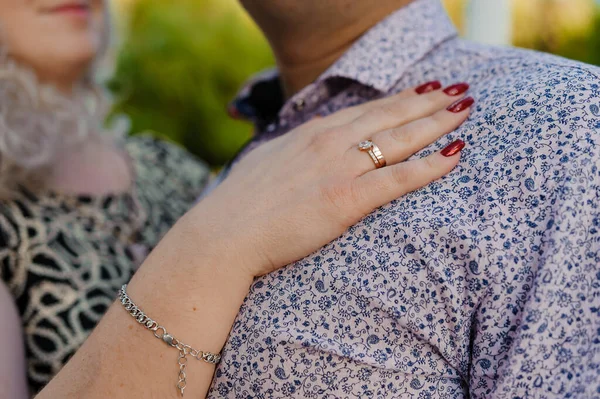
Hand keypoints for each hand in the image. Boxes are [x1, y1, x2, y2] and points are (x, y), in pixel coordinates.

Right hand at [193, 83, 472, 276]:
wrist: (223, 234)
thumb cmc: (240, 205)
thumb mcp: (268, 162)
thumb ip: (295, 153)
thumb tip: (303, 152)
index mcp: (311, 134)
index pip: (366, 110)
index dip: (399, 100)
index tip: (422, 91)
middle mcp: (329, 142)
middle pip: (390, 115)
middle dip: (428, 101)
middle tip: (458, 91)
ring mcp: (339, 168)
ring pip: (400, 138)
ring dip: (437, 122)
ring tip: (465, 109)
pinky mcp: (346, 199)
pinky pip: (399, 177)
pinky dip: (430, 166)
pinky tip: (454, 155)